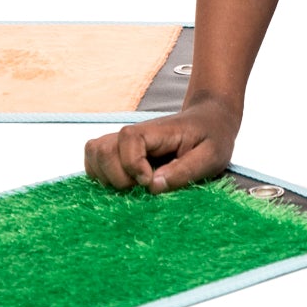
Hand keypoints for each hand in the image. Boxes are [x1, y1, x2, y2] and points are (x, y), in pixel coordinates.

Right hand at [83, 98, 239, 192]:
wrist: (210, 120)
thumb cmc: (212, 137)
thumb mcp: (211, 156)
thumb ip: (185, 171)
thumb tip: (153, 186)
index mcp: (158, 131)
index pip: (128, 140)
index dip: (133, 165)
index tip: (150, 181)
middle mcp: (135, 133)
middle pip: (102, 150)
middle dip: (117, 178)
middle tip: (141, 186)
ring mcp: (124, 141)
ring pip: (94, 154)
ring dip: (106, 177)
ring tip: (131, 186)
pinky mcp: (119, 151)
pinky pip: (94, 161)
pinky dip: (101, 176)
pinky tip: (124, 183)